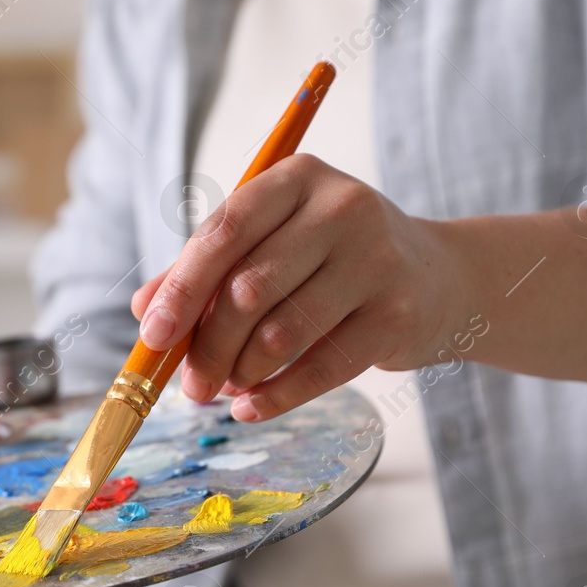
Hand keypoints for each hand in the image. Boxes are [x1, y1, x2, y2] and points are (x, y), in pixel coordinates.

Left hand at [132, 155, 469, 421]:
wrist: (440, 278)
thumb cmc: (334, 260)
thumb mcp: (274, 245)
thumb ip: (209, 270)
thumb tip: (146, 309)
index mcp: (298, 179)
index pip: (225, 231)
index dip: (181, 288)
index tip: (152, 336)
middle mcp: (342, 209)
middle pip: (248, 289)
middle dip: (208, 347)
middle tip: (191, 384)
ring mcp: (377, 261)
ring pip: (281, 333)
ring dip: (241, 372)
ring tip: (228, 385)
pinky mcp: (399, 315)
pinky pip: (322, 369)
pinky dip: (276, 397)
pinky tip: (250, 407)